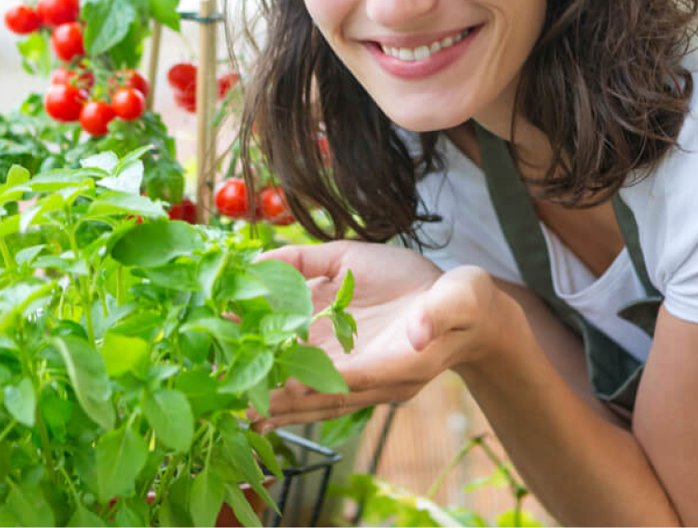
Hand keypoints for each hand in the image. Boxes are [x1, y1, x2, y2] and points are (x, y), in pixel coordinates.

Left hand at [257, 240, 505, 427]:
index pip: (357, 382)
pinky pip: (314, 388)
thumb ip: (439, 313)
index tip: (282, 385)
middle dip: (281, 398)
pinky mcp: (351, 369)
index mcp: (406, 364)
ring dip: (275, 399)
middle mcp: (379, 381)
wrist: (467, 315)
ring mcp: (363, 380)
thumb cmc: (461, 300)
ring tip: (231, 401)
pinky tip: (250, 400)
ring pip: (313, 399)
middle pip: (323, 398)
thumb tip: (419, 330)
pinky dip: (283, 394)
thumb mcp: (460, 296)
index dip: (319, 383)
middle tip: (237, 398)